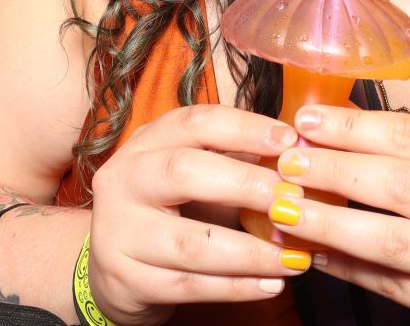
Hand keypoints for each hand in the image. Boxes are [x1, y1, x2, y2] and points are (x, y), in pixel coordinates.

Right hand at [88, 104, 311, 325]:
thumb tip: (299, 158)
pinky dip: (236, 287)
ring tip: (294, 255)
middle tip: (292, 198)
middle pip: (185, 172)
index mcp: (145, 142)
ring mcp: (120, 232)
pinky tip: (271, 284)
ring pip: (192, 242)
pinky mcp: (127, 280)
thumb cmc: (167, 208)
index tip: (289, 139)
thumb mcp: (190, 172)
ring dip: (251, 251)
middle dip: (246, 184)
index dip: (244, 127)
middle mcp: (124, 180)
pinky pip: (190, 286)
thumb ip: (234, 161)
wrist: (111, 265)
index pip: (195, 122)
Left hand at [267, 105, 409, 325]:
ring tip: (286, 209)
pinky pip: (392, 285)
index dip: (353, 128)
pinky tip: (312, 250)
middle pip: (399, 186)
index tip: (306, 120)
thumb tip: (336, 117)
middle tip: (287, 162)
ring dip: (331, 224)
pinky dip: (347, 267)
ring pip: (392, 241)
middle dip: (335, 171)